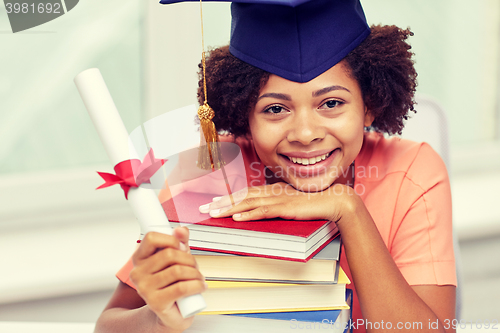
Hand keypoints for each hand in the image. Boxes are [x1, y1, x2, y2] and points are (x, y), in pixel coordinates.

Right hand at [130, 227, 206, 331]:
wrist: (170, 313)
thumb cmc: (172, 283)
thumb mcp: (176, 260)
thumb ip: (179, 243)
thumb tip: (181, 230)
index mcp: (139, 258)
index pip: (151, 237)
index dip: (171, 239)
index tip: (181, 247)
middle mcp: (138, 272)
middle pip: (169, 254)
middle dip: (189, 258)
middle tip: (194, 266)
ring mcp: (145, 288)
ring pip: (178, 271)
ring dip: (195, 273)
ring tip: (198, 278)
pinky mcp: (156, 302)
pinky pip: (182, 287)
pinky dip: (196, 285)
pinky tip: (200, 286)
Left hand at [199, 182, 354, 222]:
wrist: (335, 201)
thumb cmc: (315, 203)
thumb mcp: (292, 203)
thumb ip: (278, 205)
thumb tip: (263, 212)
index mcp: (274, 190)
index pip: (246, 193)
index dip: (228, 197)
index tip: (213, 201)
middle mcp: (273, 192)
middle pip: (242, 196)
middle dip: (221, 202)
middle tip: (204, 208)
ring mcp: (278, 199)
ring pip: (248, 202)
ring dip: (229, 208)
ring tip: (213, 213)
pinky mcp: (285, 207)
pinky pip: (263, 211)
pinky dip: (248, 214)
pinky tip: (236, 218)